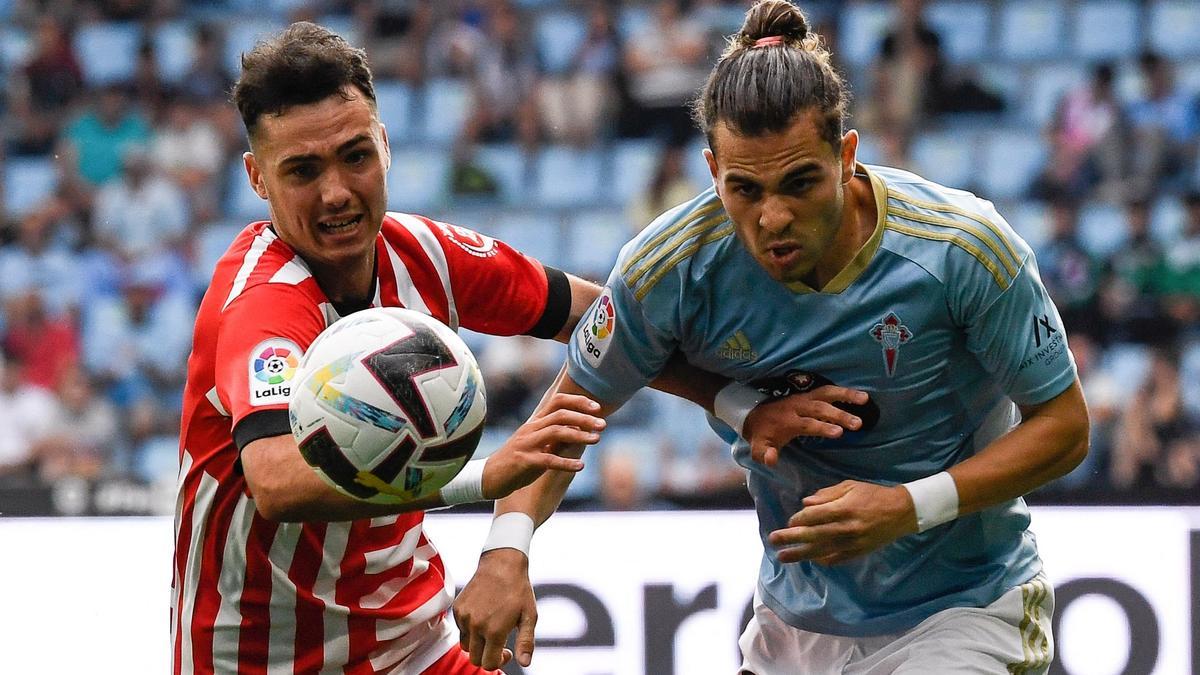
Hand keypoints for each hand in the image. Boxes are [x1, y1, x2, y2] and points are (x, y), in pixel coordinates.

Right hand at [454, 548, 537, 668]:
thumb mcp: (529, 616)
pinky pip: (460, 630)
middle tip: (499, 644)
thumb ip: (525, 642)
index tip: (506, 652)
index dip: (499, 662)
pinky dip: (469, 630)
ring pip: (466, 646)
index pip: (489, 663)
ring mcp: (464, 617)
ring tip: (491, 630)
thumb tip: (525, 663)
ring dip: (477, 644)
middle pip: (475, 659)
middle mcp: (476, 626)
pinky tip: (483, 617)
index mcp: (494, 631)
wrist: (502, 564)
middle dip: (487, 656)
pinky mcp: (458, 609)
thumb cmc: (518, 590)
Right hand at [481, 393, 604, 499]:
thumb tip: (580, 429)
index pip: (557, 401)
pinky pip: (548, 459)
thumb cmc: (515, 461)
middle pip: (560, 414)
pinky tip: (581, 466)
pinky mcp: (524, 462)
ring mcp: (527, 444)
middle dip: (584, 417)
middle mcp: (531, 429)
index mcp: (534, 423)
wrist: (488, 477)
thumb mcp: (535, 444)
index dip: (578, 402)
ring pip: (556, 432)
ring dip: (579, 435)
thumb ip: (554, 436)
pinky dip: (566, 462)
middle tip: (603, 424)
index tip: (597, 407)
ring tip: (597, 439)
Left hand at [743, 386, 868, 466]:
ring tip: (865, 399)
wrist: (754, 413)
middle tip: (858, 424)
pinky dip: (843, 391)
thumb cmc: (762, 435)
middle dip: (839, 414)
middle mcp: (797, 406)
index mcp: (787, 420)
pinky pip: (827, 390)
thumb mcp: (758, 448)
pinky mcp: (809, 394)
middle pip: (820, 408)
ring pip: (825, 394)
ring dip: (845, 395)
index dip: (822, 427)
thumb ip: (764, 455)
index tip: (839, 433)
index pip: (806, 423)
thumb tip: (772, 459)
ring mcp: (804, 398)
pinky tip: (860, 395)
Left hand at [767, 480, 916, 565]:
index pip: (813, 517)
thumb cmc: (874, 495)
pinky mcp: (858, 552)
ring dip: (800, 554)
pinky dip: (822, 560)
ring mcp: (852, 543)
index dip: (798, 520)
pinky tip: (810, 560)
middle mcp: (845, 528)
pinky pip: (836, 559)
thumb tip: (805, 503)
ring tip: (783, 557)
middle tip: (773, 540)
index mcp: (843, 509)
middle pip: (812, 535)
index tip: (790, 521)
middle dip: (790, 538)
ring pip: (820, 551)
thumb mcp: (850, 486)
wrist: (902, 512)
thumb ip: (827, 494)